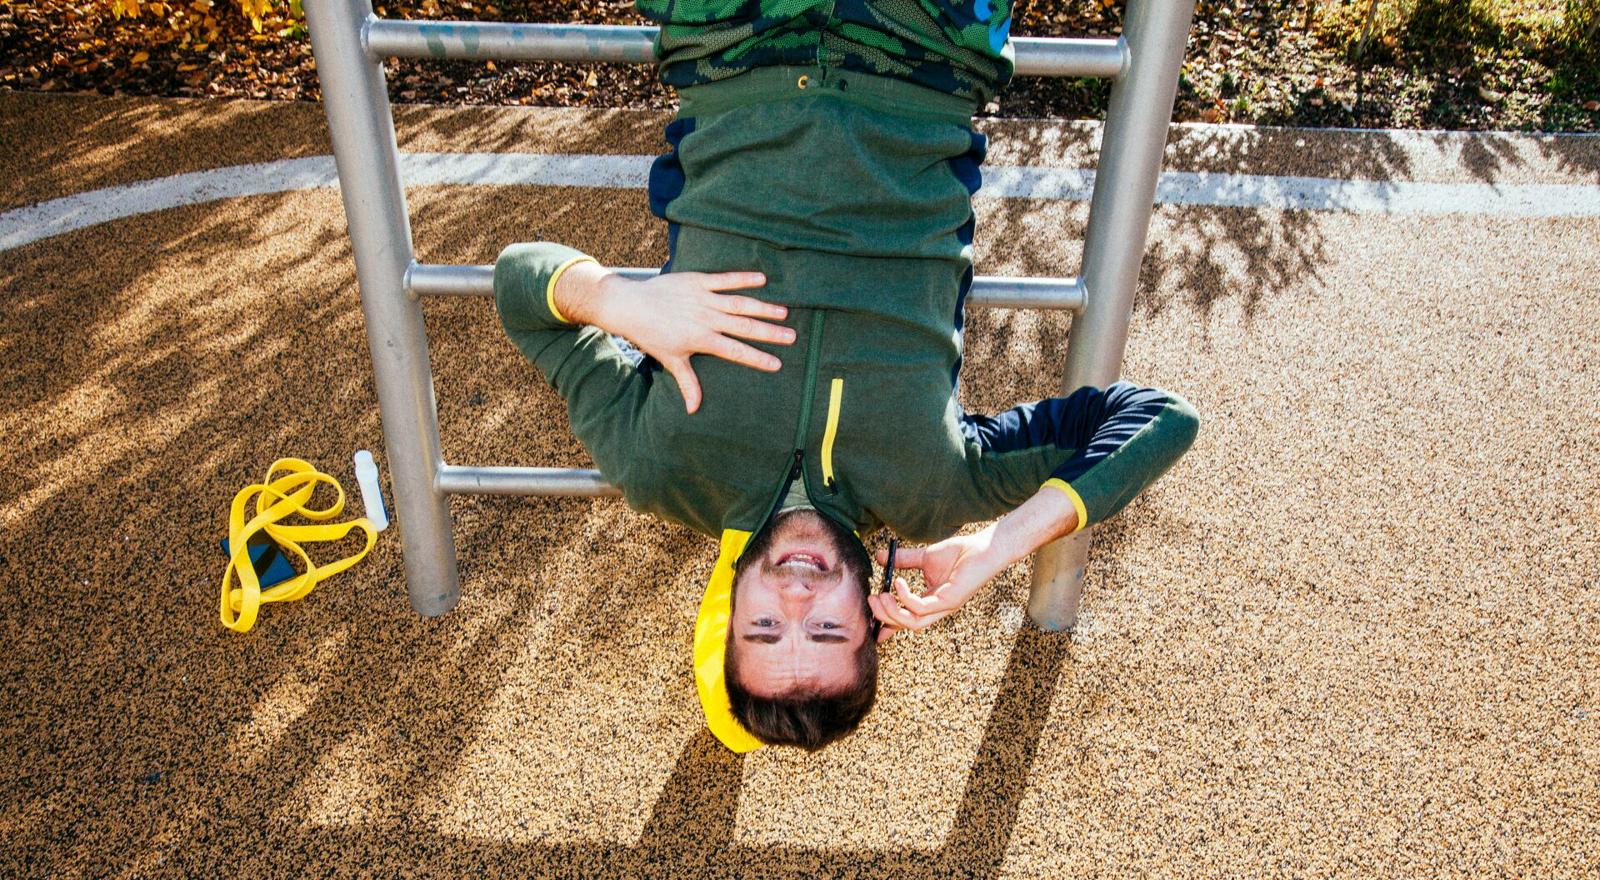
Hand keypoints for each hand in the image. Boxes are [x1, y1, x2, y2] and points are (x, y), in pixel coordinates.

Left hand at [582, 270, 793, 413]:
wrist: (630, 305)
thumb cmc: (650, 335)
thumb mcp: (671, 360)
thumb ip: (687, 383)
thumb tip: (694, 409)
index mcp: (702, 339)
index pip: (735, 351)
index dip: (757, 358)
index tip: (777, 363)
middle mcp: (707, 319)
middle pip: (744, 327)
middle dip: (769, 333)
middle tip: (792, 336)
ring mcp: (704, 299)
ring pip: (739, 304)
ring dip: (763, 307)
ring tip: (783, 312)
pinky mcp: (698, 281)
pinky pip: (724, 279)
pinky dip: (743, 278)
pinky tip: (762, 279)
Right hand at [868, 529, 1005, 634]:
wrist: (983, 547)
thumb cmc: (959, 553)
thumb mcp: (924, 556)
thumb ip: (902, 560)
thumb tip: (878, 556)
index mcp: (930, 601)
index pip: (907, 618)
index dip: (888, 625)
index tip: (872, 627)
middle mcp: (936, 608)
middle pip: (906, 624)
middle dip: (884, 616)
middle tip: (871, 600)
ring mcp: (943, 606)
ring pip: (912, 622)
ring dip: (892, 612)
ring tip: (881, 595)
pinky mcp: (950, 600)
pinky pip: (922, 608)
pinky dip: (906, 598)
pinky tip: (898, 583)